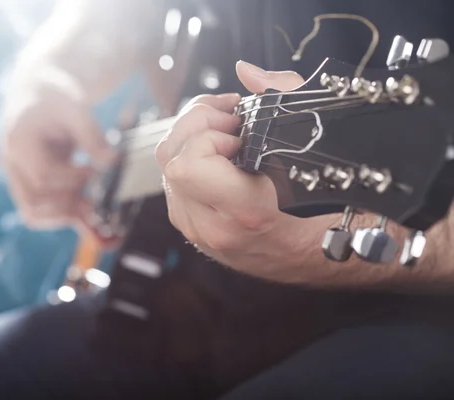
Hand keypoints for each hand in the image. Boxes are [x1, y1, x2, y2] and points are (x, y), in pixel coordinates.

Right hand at [0, 67, 115, 228]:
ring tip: (93, 210)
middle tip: (96, 199)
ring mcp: (17, 179)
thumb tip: (112, 161)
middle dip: (68, 203)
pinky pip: (39, 214)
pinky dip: (61, 218)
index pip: (43, 173)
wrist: (38, 100)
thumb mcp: (75, 110)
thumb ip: (92, 136)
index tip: (94, 172)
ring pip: (32, 213)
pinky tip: (86, 216)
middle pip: (33, 199)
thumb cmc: (55, 102)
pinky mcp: (28, 189)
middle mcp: (12, 165)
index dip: (72, 178)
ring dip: (64, 216)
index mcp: (18, 141)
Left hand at [155, 61, 309, 275]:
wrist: (305, 254)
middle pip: (170, 159)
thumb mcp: (312, 144)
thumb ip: (282, 96)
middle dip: (197, 125)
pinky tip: (216, 153)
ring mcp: (194, 229)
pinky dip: (189, 156)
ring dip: (192, 138)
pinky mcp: (186, 224)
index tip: (239, 130)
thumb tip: (245, 72)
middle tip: (230, 122)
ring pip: (165, 167)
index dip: (208, 135)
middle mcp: (211, 226)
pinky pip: (171, 180)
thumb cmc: (316, 203)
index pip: (189, 165)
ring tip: (226, 133)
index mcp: (243, 212)